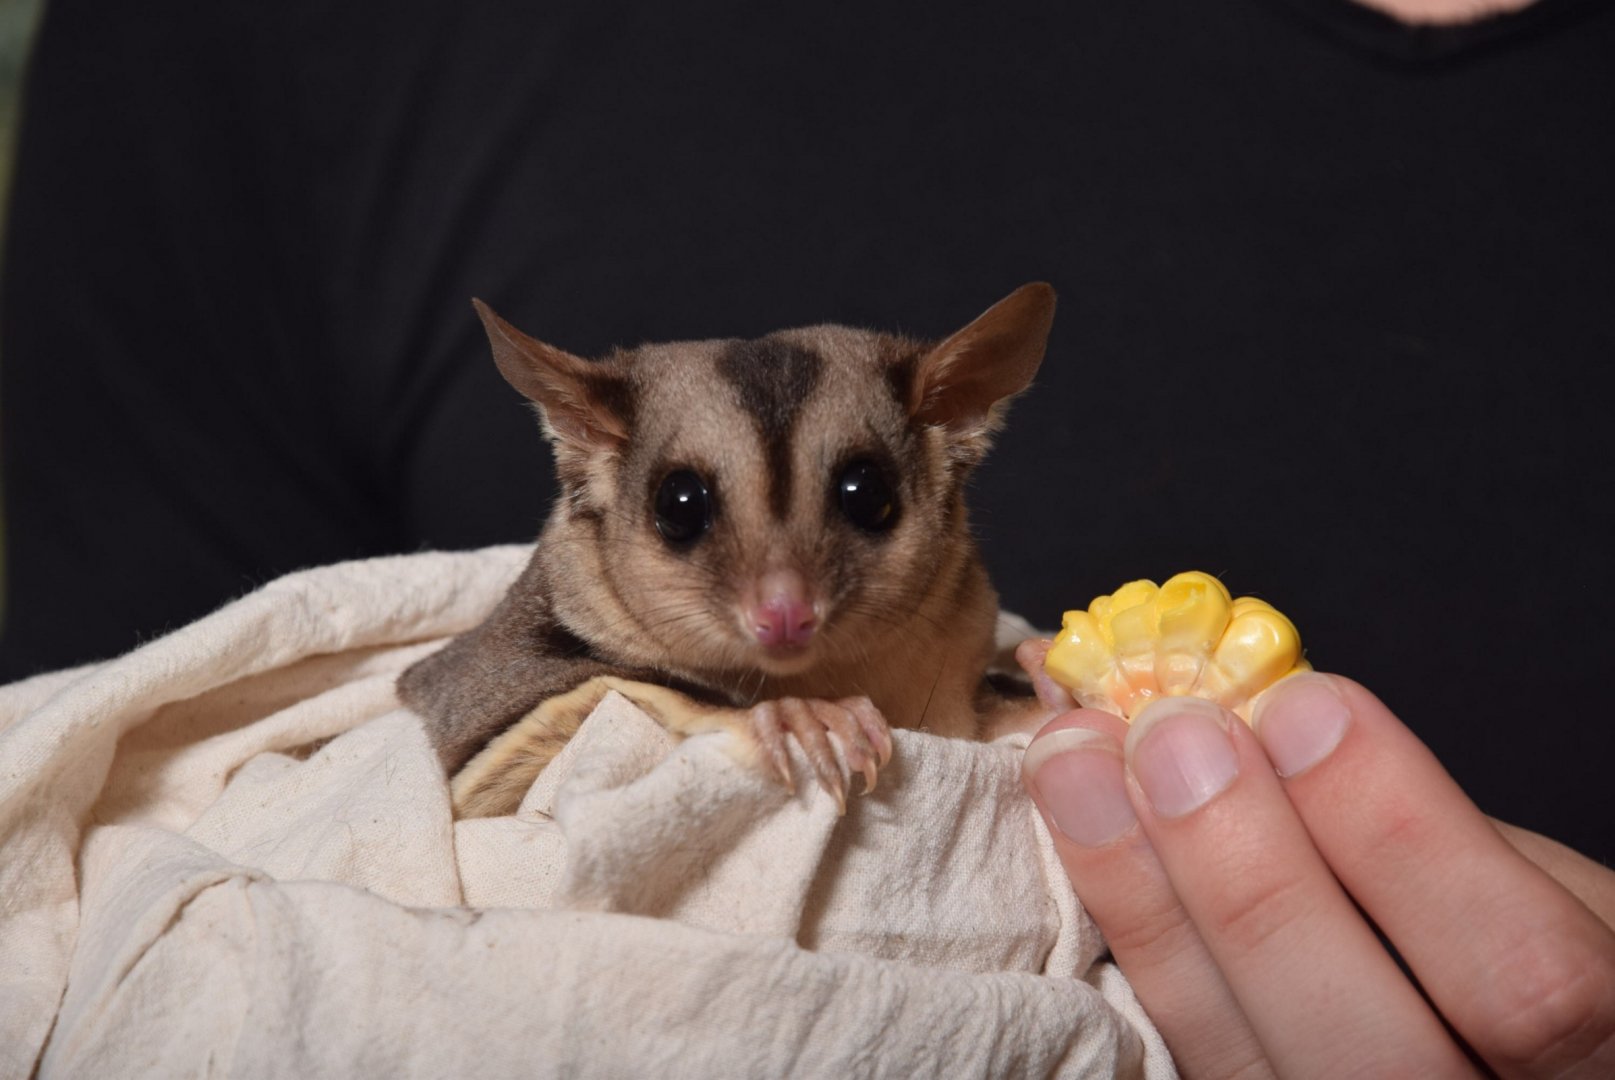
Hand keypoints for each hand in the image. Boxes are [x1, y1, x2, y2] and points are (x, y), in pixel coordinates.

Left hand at [1020, 671, 1614, 1077]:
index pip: (1526, 984)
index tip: (1305, 705)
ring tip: (1077, 765)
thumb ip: (1433, 837)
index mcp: (1599, 1069)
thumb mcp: (1544, 895)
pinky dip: (1129, 943)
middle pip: (1362, 1047)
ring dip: (1145, 898)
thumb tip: (1273, 724)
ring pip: (1241, 1068)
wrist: (1480, 1058)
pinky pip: (1184, 1058)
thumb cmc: (1526, 956)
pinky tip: (1079, 842)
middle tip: (1168, 732)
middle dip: (1249, 872)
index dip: (1404, 841)